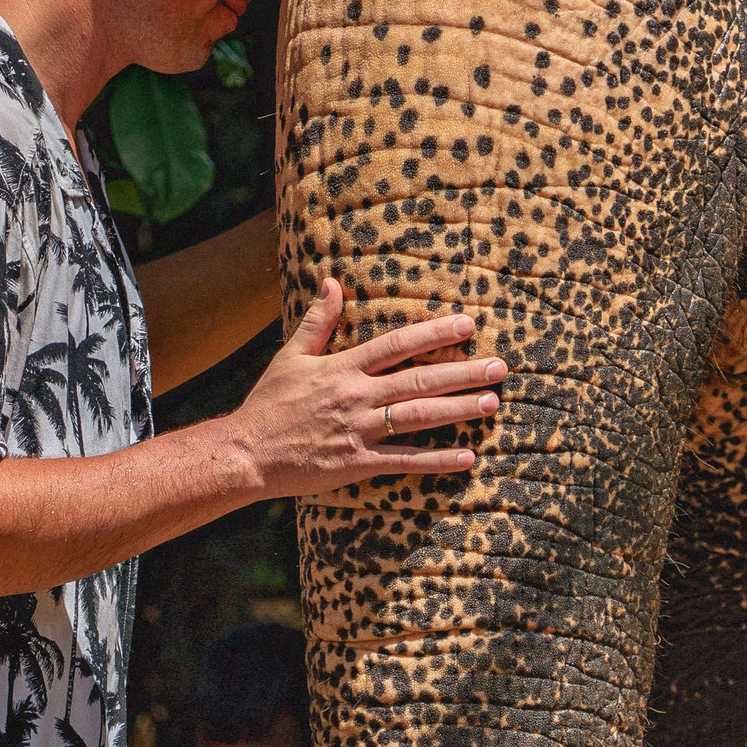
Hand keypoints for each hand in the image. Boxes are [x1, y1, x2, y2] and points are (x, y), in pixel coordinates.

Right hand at [225, 278, 505, 495]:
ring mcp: (359, 431)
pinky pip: (405, 461)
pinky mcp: (358, 464)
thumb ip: (317, 321)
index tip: (466, 325)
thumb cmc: (269, 403)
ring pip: (418, 418)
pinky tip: (468, 457)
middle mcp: (356, 397)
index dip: (433, 334)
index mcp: (342, 368)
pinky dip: (438, 460)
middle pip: (418, 381)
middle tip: (499, 368)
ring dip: (458, 410)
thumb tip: (333, 283)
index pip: (396, 345)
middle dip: (462, 373)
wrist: (247, 452)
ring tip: (491, 404)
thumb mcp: (290, 356)